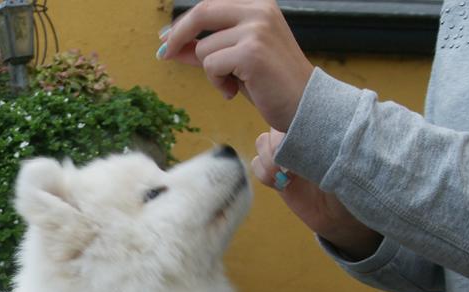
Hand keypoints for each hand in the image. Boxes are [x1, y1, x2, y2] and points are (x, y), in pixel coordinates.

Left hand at [158, 0, 313, 130]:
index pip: (209, 6)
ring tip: (233, 84)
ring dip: (211, 73)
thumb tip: (174, 47)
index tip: (165, 39)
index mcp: (259, 6)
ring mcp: (256, 30)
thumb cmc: (270, 84)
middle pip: (202, 13)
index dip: (183, 23)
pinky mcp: (251, 53)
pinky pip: (211, 66)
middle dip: (177, 36)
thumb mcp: (236, 61)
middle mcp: (259, 11)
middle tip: (164, 56)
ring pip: (204, 49)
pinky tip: (234, 91)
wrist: (303, 105)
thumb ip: (210, 49)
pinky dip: (217, 83)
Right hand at [251, 130, 381, 259]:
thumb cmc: (351, 186)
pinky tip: (282, 185)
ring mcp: (286, 156)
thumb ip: (327, 147)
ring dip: (270, 160)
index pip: (295, 112)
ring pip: (261, 143)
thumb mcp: (343, 163)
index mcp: (319, 128)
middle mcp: (301, 138)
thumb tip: (310, 135)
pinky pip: (256, 165)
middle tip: (291, 165)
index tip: (296, 144)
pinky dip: (265, 175)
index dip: (289, 127)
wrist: (343, 217)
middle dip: (277, 144)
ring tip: (286, 176)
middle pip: (273, 126)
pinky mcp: (275, 175)